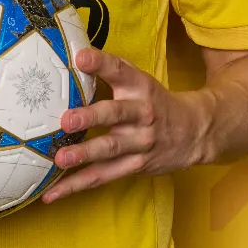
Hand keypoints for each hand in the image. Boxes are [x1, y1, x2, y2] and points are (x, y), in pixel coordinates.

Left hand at [42, 47, 209, 202]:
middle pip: (116, 114)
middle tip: (66, 120)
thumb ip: (112, 70)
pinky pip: (103, 176)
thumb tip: (73, 54)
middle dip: (91, 117)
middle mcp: (142, 114)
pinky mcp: (135, 166)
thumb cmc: (154, 102)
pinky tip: (52, 192)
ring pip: (110, 149)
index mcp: (141, 87)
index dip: (102, 63)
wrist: (194, 132)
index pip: (121, 71)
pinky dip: (77, 185)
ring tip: (60, 159)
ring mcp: (140, 143)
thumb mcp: (141, 81)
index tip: (81, 57)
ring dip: (85, 155)